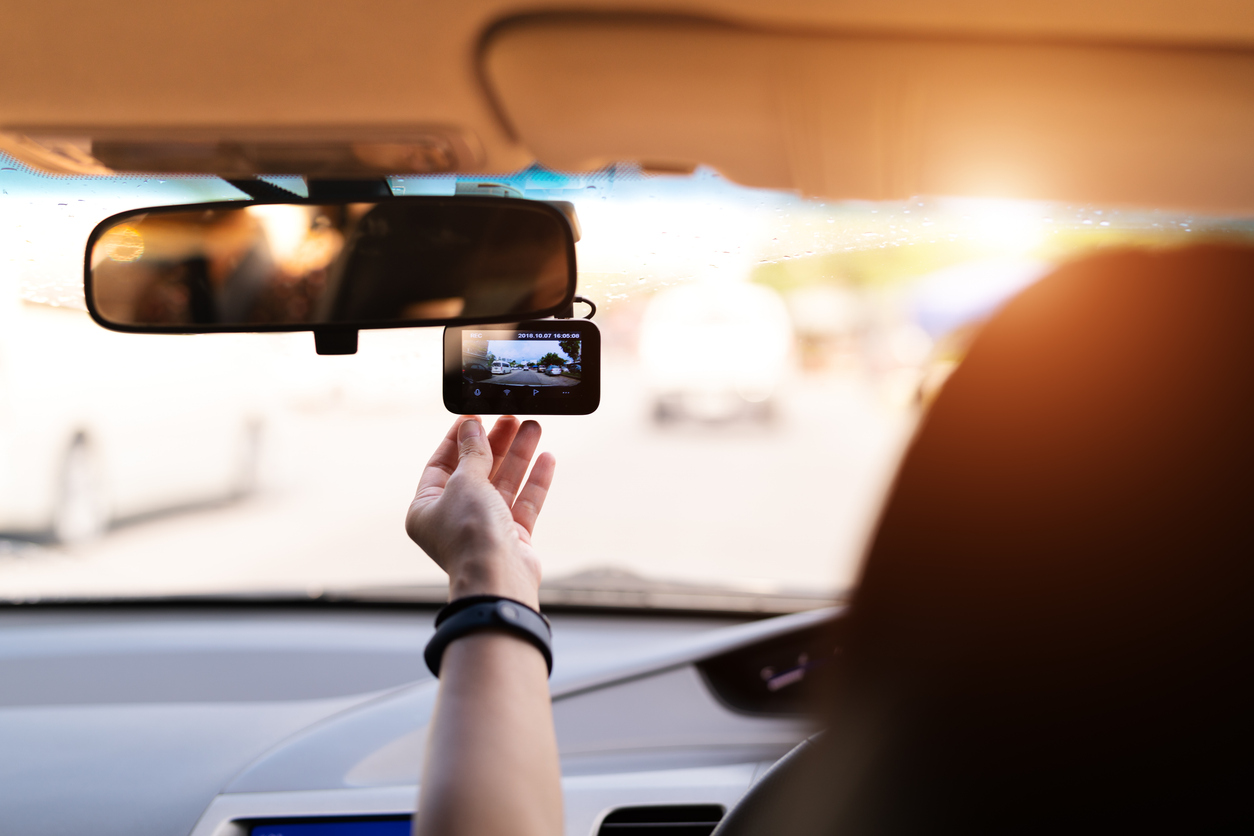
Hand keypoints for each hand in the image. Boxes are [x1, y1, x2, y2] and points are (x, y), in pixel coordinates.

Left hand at [406, 416, 554, 607]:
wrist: (497, 578)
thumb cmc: (470, 533)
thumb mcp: (465, 482)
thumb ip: (471, 452)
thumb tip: (470, 426)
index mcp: (427, 507)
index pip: (441, 463)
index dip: (458, 438)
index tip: (476, 416)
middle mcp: (453, 518)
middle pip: (476, 470)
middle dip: (495, 443)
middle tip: (512, 417)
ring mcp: (484, 527)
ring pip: (503, 483)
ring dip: (518, 455)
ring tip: (534, 427)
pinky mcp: (512, 537)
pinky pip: (523, 502)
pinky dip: (534, 481)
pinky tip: (547, 457)